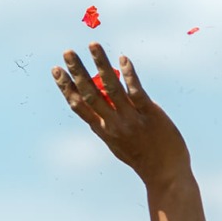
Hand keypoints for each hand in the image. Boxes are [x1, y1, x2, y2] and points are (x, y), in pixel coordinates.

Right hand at [51, 44, 191, 184]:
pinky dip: (129, 74)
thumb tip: (105, 95)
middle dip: (77, 71)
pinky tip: (123, 58)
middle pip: (90, 94)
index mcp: (103, 130)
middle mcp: (113, 124)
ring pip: (111, 88)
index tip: (56, 70)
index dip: (65, 87)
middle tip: (67, 52)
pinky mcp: (149, 114)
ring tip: (93, 45)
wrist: (165, 175)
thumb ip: (111, 121)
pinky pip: (136, 91)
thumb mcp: (120, 142)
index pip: (78, 106)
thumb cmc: (143, 157)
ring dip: (100, 64)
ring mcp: (130, 119)